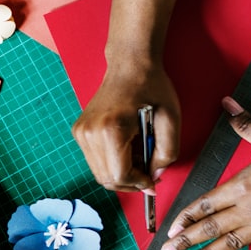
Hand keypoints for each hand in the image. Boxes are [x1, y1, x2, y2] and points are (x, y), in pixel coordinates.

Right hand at [71, 58, 180, 191]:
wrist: (130, 64)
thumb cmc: (151, 87)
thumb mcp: (171, 120)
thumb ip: (167, 153)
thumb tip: (154, 176)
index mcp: (111, 130)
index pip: (119, 176)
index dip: (138, 184)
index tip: (151, 183)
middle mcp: (90, 133)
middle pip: (105, 179)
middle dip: (129, 182)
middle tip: (147, 173)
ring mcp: (82, 132)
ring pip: (99, 172)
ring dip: (120, 173)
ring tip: (138, 156)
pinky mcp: (80, 131)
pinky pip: (95, 160)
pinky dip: (112, 162)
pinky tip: (126, 148)